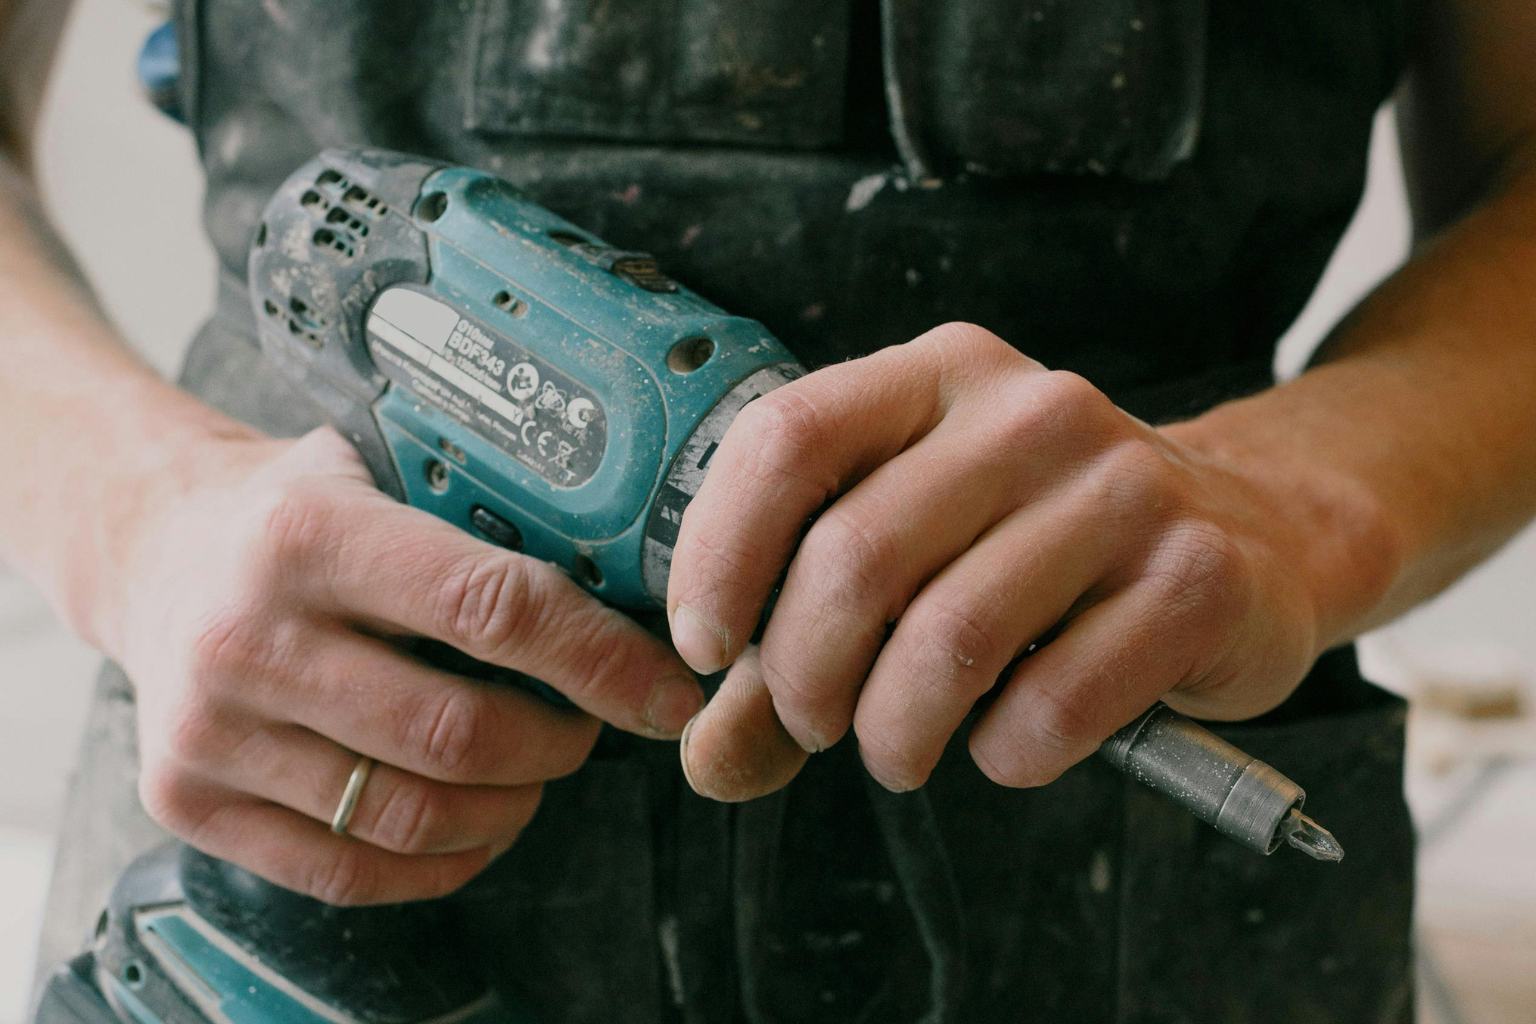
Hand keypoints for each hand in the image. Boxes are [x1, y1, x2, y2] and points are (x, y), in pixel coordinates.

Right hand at [106, 427, 700, 904]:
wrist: (153, 555)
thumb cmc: (296, 513)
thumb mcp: (375, 467)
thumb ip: (484, 512)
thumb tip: (641, 577)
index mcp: (308, 533)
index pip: (489, 608)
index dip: (598, 659)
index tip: (664, 690)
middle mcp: (247, 636)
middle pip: (458, 733)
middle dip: (564, 741)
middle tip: (596, 725)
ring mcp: (208, 731)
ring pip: (413, 815)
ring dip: (511, 805)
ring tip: (537, 769)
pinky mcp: (188, 802)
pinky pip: (350, 872)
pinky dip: (441, 863)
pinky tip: (477, 823)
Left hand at [671, 323, 1377, 799]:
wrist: (1252, 540)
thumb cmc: (1046, 554)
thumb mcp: (916, 561)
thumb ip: (798, 650)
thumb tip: (710, 757)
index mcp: (937, 377)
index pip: (788, 438)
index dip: (719, 554)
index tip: (707, 647)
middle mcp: (1029, 411)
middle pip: (855, 556)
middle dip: (803, 678)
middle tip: (814, 725)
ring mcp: (1124, 487)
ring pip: (950, 640)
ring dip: (895, 733)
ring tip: (899, 749)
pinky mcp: (1194, 577)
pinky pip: (1053, 704)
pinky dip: (1004, 754)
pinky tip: (1008, 743)